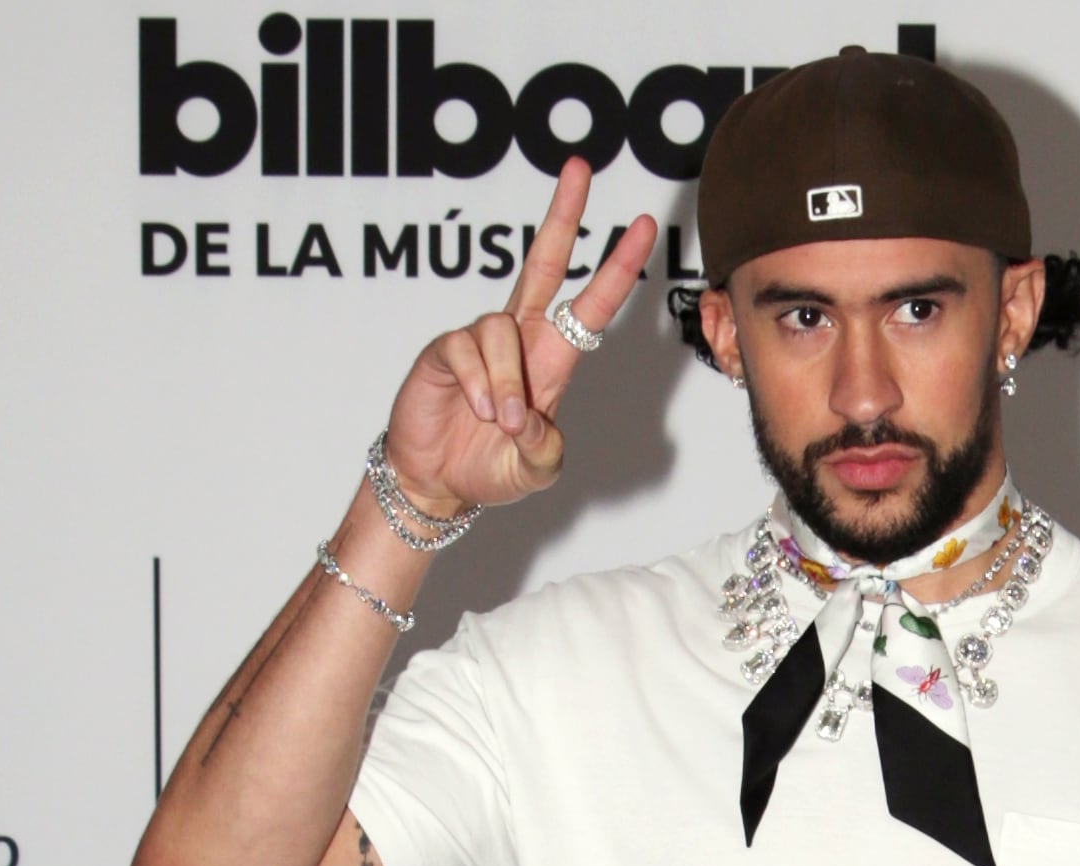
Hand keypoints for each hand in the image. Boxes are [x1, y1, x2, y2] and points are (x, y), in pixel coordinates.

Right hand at [380, 157, 657, 513]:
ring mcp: (480, 340)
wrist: (437, 482)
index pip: (591, 303)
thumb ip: (545, 449)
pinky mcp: (444, 349)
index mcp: (552, 358)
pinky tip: (476, 410)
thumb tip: (532, 421)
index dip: (616, 266)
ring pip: (502, 332)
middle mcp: (519, 337)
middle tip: (581, 168)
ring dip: (505, 383)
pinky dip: (477, 384)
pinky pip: (466, 349)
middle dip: (563, 215)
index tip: (642, 227)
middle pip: (544, 262)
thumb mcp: (535, 469)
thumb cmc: (489, 467)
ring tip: (501, 421)